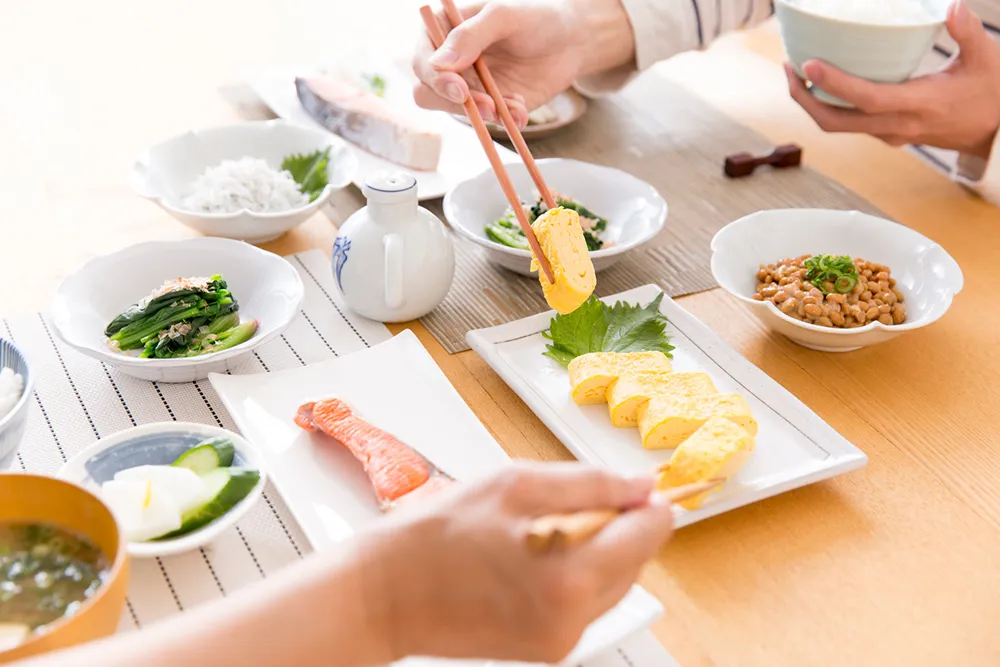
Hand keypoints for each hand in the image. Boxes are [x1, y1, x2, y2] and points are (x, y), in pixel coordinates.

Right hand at [361, 462, 673, 663]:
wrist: (382, 595)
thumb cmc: (433, 538)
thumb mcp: (514, 486)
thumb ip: (588, 484)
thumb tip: (638, 484)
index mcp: (568, 580)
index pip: (647, 536)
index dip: (648, 505)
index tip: (642, 488)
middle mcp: (572, 620)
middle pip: (635, 562)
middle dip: (619, 526)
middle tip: (574, 500)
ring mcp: (559, 641)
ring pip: (612, 583)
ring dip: (597, 549)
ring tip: (540, 528)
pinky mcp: (546, 649)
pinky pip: (584, 603)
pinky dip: (574, 574)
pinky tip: (531, 554)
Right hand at [412, 0, 634, 125]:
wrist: (570, 39)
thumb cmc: (535, 16)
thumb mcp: (504, 16)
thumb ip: (471, 35)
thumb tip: (438, 63)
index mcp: (443, 32)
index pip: (422, 61)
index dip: (435, 79)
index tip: (459, 89)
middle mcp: (449, 62)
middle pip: (429, 93)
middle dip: (456, 104)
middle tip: (488, 107)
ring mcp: (468, 86)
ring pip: (458, 112)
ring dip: (485, 114)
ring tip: (516, 104)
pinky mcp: (489, 106)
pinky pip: (487, 122)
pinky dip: (505, 119)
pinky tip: (521, 106)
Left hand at [786, 0, 999, 157]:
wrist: (996, 133)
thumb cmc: (991, 94)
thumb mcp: (986, 60)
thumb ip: (969, 32)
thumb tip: (952, 6)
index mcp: (920, 105)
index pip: (867, 98)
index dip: (834, 83)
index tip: (808, 65)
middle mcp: (897, 125)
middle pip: (836, 122)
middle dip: (804, 99)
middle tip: (788, 68)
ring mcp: (889, 134)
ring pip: (838, 127)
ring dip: (811, 104)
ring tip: (795, 73)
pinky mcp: (887, 136)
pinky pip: (849, 125)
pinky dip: (829, 106)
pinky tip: (821, 84)